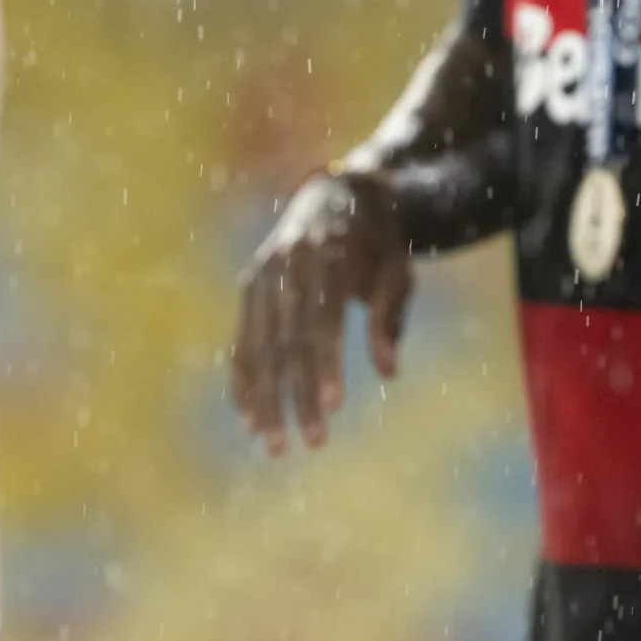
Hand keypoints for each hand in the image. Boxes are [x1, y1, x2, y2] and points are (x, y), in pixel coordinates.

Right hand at [231, 170, 411, 452]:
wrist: (337, 194)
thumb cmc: (379, 242)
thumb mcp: (397, 270)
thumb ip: (389, 316)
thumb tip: (388, 372)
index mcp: (323, 254)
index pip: (319, 319)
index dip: (325, 364)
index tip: (334, 408)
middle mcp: (283, 264)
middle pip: (285, 339)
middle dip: (296, 393)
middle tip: (313, 442)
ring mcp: (261, 276)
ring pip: (257, 346)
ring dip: (265, 398)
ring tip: (275, 446)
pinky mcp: (251, 289)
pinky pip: (242, 342)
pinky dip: (243, 381)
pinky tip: (250, 420)